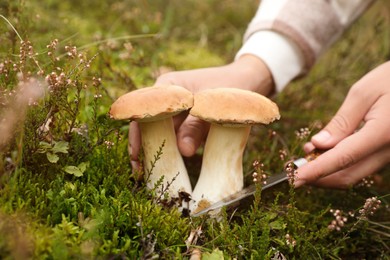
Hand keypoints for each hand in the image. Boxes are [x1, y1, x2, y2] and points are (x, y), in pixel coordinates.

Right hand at [129, 55, 274, 167]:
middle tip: (140, 173)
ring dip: (157, 152)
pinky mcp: (188, 121)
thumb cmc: (232, 84)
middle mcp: (168, 97)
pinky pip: (176, 136)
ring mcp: (177, 109)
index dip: (136, 136)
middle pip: (148, 124)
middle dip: (143, 149)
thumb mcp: (213, 105)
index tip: (135, 158)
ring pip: (161, 133)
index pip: (142, 111)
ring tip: (150, 174)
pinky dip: (173, 150)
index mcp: (169, 85)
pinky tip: (168, 166)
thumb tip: (182, 152)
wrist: (250, 80)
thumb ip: (196, 127)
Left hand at [295, 61, 389, 188]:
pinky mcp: (388, 152)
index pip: (342, 159)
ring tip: (308, 153)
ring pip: (355, 173)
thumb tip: (318, 145)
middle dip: (318, 176)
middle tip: (295, 168)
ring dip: (328, 170)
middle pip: (348, 175)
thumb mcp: (364, 92)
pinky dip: (340, 163)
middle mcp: (389, 150)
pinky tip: (326, 150)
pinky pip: (362, 165)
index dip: (316, 171)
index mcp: (383, 133)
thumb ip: (342, 122)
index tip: (295, 179)